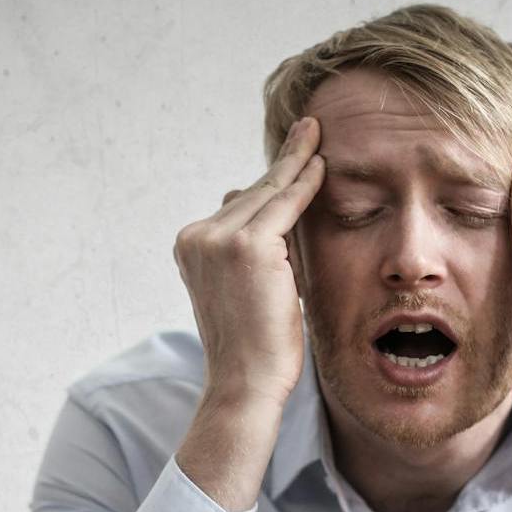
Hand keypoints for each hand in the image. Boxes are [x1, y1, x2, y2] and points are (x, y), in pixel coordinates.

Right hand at [173, 116, 323, 412]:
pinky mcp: (248, 246)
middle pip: (251, 194)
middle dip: (282, 166)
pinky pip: (284, 206)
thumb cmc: (254, 346)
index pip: (238, 206)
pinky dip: (304, 184)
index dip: (267, 182)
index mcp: (191, 247)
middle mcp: (197, 237)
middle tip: (307, 129)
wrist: (246, 382)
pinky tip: (320, 164)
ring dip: (295, 165)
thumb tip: (263, 206)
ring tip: (314, 134)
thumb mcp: (246, 288)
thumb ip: (252, 248)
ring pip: (267, 195)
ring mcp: (218, 239)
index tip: (289, 155)